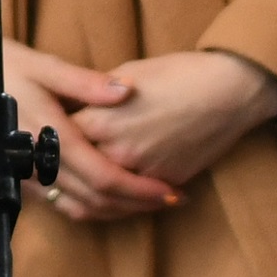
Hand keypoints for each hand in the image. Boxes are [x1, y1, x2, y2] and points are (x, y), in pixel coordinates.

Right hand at [0, 28, 162, 221]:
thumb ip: (86, 83)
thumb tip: (125, 91)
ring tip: (150, 203)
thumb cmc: (1, 67)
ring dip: (118, 211)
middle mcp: (38, 164)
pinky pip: (63, 205)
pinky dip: (94, 208)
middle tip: (172, 200)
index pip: (105, 177)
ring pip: (81, 208)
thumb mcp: (45, 66)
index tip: (171, 192)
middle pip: (98, 200)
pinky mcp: (22, 181)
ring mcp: (28, 177)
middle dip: (138, 204)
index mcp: (50, 137)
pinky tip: (114, 200)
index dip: (141, 190)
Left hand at [47, 49, 276, 220]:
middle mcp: (115, 152)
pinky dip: (120, 203)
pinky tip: (114, 198)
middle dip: (65, 173)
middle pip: (75, 174)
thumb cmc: (180, 74)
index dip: (52, 141)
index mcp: (100, 121)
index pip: (58, 140)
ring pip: (101, 197)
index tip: (47, 138)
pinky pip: (132, 201)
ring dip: (90, 196)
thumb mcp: (127, 75)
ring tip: (79, 190)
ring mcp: (141, 172)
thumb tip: (78, 107)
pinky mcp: (164, 183)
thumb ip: (96, 97)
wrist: (229, 91)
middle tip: (55, 171)